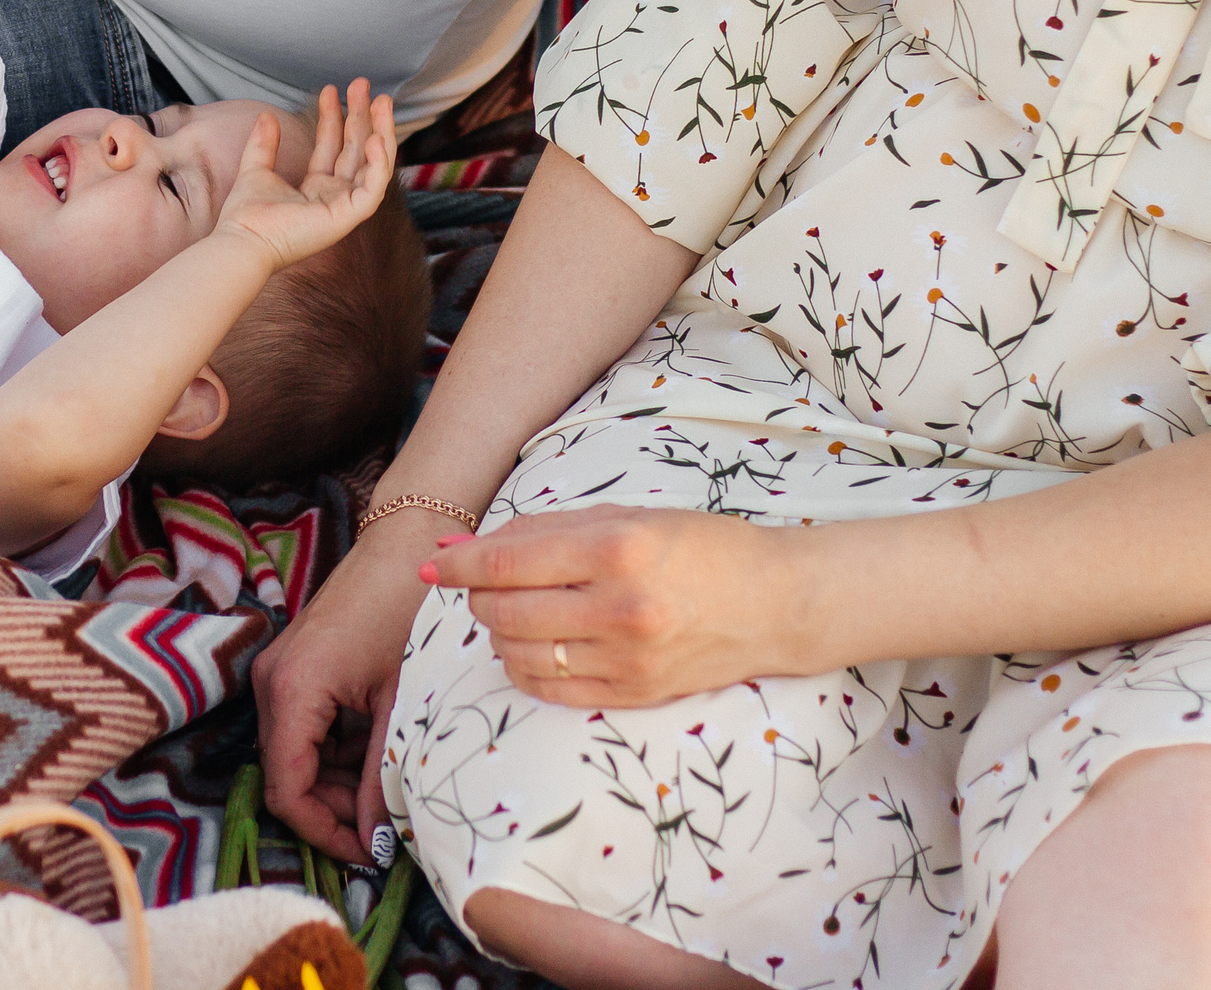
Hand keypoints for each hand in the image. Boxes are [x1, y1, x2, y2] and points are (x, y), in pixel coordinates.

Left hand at [215, 79, 396, 270]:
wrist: (241, 242)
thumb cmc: (246, 217)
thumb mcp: (255, 169)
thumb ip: (264, 144)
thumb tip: (267, 115)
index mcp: (315, 190)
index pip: (333, 147)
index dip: (335, 117)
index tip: (330, 89)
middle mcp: (334, 198)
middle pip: (357, 150)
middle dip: (363, 116)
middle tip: (363, 84)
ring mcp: (344, 209)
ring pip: (374, 165)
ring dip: (381, 132)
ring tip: (382, 101)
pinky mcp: (348, 218)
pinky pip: (373, 189)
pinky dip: (379, 164)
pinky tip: (375, 137)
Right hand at [253, 508, 446, 862]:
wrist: (405, 543)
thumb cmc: (408, 612)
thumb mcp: (401, 703)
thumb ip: (380, 776)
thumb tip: (375, 840)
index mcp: (292, 690)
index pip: (286, 789)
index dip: (323, 832)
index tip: (368, 852)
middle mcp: (271, 682)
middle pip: (286, 775)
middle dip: (331, 811)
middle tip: (384, 829)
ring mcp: (278, 672)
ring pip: (295, 754)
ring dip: (335, 783)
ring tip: (387, 792)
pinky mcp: (293, 665)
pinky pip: (304, 727)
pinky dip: (335, 751)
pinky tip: (376, 752)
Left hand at [429, 505, 820, 709]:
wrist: (776, 603)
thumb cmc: (698, 547)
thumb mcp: (624, 517)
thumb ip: (539, 531)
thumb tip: (456, 544)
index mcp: (618, 549)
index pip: (508, 562)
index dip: (459, 564)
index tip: (434, 563)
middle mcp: (621, 608)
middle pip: (506, 612)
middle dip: (480, 597)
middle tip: (488, 583)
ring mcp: (628, 659)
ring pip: (520, 654)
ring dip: (500, 633)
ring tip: (517, 612)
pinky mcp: (633, 694)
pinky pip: (549, 689)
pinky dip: (525, 667)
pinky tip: (537, 644)